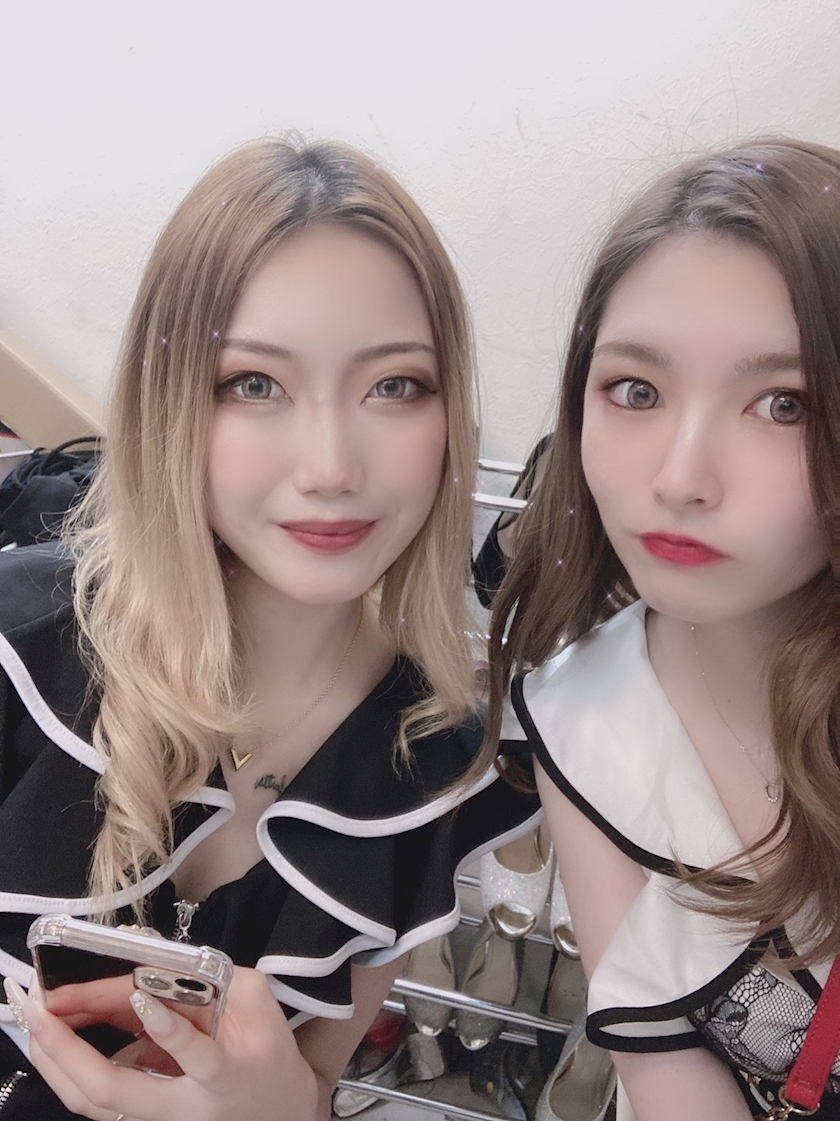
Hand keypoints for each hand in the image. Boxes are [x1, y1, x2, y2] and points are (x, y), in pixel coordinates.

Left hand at [8, 968, 317, 1120]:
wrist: (271, 1108)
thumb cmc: (268, 1055)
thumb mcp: (260, 1007)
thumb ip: (224, 982)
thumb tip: (164, 965)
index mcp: (226, 1078)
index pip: (200, 1061)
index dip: (171, 1033)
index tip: (144, 998)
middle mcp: (182, 1109)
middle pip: (115, 1092)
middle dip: (71, 1051)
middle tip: (45, 1006)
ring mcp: (154, 1118)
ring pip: (91, 1101)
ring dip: (55, 1057)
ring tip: (35, 1012)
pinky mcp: (138, 1116)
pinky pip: (92, 1096)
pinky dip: (65, 1063)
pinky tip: (50, 1033)